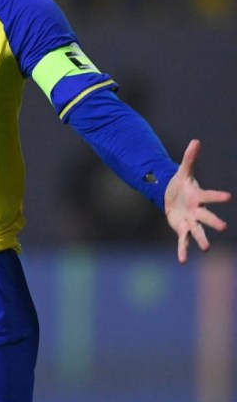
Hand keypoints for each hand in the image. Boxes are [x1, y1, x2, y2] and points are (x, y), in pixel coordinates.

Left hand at [164, 139, 230, 263]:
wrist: (173, 197)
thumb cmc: (181, 185)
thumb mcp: (183, 172)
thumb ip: (190, 159)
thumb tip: (196, 141)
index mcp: (199, 196)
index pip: (209, 196)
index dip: (217, 196)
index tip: (228, 196)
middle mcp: (197, 211)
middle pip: (206, 216)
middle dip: (213, 221)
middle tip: (223, 227)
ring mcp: (190, 221)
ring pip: (197, 231)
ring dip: (201, 239)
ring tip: (207, 248)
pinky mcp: (181, 229)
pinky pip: (183, 241)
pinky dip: (183, 250)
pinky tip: (183, 260)